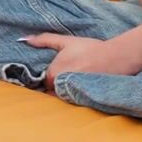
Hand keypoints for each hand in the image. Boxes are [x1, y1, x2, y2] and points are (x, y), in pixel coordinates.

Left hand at [21, 33, 141, 90]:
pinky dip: (73, 97)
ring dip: (63, 93)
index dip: (47, 78)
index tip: (55, 74)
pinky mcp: (83, 100)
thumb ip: (44, 40)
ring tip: (75, 82)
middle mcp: (60, 86)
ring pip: (61, 97)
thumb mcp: (66, 41)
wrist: (117, 57)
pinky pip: (72, 101)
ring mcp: (71, 94)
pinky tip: (80, 89)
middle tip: (66, 77)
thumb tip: (24, 39)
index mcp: (53, 72)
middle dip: (54, 87)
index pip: (43, 81)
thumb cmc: (90, 48)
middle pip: (51, 91)